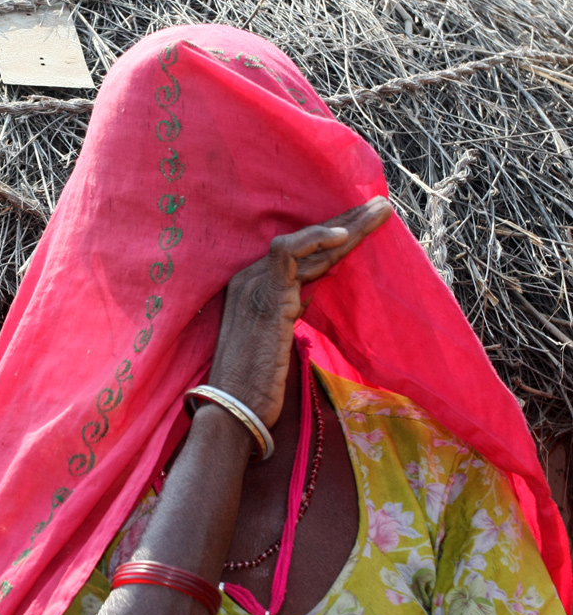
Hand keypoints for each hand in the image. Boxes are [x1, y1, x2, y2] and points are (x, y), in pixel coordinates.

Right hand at [208, 196, 391, 428]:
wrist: (234, 406)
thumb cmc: (254, 384)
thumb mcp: (274, 339)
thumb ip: (287, 312)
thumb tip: (306, 295)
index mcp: (252, 287)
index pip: (299, 254)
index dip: (331, 238)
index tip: (362, 227)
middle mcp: (249, 278)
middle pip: (306, 243)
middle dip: (345, 222)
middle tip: (379, 208)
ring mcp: (254, 283)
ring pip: (305, 243)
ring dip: (346, 225)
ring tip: (379, 211)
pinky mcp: (264, 294)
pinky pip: (287, 252)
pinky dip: (315, 239)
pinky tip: (343, 235)